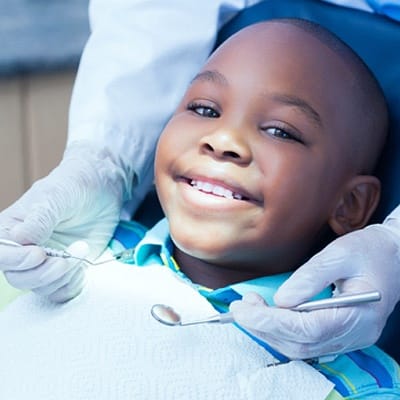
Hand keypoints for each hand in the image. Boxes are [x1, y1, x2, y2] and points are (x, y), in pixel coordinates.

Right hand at [0, 142, 125, 301]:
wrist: (102, 189)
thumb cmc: (74, 186)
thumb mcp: (57, 196)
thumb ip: (40, 218)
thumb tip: (20, 239)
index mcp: (12, 229)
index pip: (1, 255)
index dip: (16, 260)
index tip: (39, 254)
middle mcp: (24, 250)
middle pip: (19, 278)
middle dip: (44, 273)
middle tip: (67, 258)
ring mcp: (46, 262)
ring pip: (42, 288)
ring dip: (63, 276)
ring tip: (80, 250)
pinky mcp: (66, 271)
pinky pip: (62, 292)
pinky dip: (72, 285)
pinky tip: (82, 267)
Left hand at [230, 224, 399, 358]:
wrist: (393, 256)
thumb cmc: (369, 251)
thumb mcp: (339, 254)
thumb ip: (310, 277)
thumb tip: (280, 299)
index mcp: (359, 315)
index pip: (307, 330)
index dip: (271, 321)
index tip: (243, 308)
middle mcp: (355, 334)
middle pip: (300, 344)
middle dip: (264, 327)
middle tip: (239, 307)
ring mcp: (349, 338)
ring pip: (300, 348)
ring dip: (269, 331)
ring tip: (249, 307)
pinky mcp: (340, 333)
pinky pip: (306, 342)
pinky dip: (281, 331)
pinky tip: (266, 315)